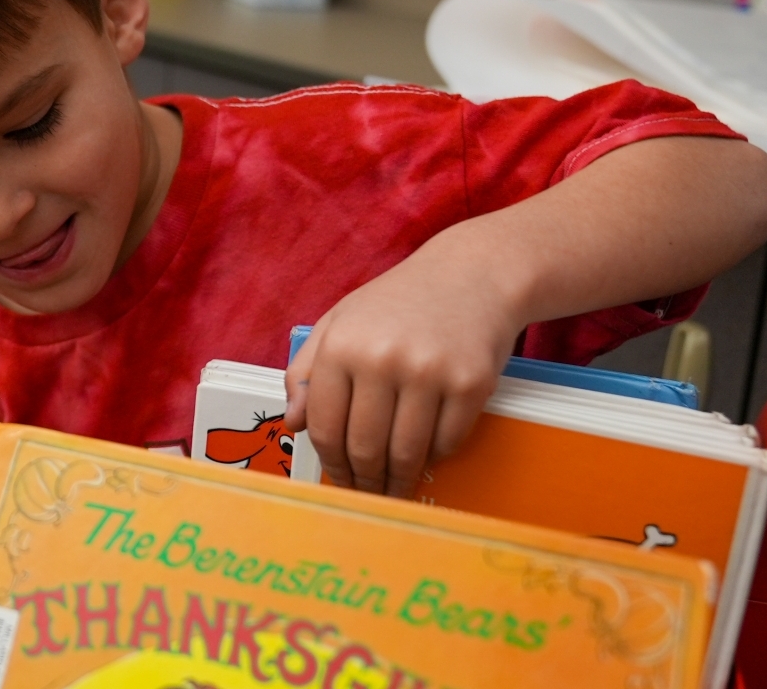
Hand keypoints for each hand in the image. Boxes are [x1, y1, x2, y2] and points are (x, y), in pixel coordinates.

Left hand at [285, 236, 517, 497]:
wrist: (473, 274)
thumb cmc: (399, 302)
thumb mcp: (340, 322)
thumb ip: (307, 372)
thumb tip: (293, 424)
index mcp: (342, 346)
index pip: (326, 427)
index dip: (331, 462)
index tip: (339, 479)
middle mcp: (382, 359)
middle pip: (365, 447)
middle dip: (365, 480)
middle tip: (368, 493)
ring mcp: (430, 372)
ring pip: (407, 453)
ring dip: (399, 480)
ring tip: (395, 488)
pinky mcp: (471, 383)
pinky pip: (447, 442)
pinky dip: (436, 456)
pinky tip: (429, 453)